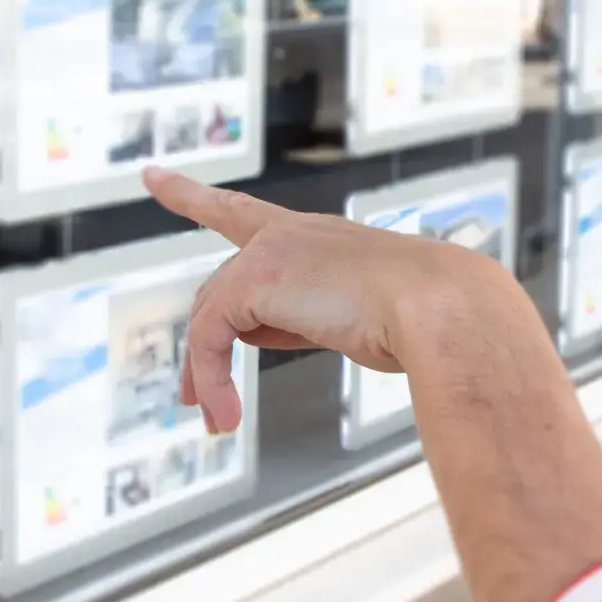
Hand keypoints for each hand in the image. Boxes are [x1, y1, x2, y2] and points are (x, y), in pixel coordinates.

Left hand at [142, 166, 532, 435]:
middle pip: (220, 288)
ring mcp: (271, 251)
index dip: (194, 197)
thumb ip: (311, 319)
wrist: (447, 308)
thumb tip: (264, 340)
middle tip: (196, 400)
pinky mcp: (257, 277)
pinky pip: (212, 335)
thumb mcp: (361, 317)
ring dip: (208, 375)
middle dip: (203, 348)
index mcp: (318, 238)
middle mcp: (289, 234)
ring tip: (217, 422)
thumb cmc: (429, 320)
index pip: (243, 214)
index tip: (155, 179)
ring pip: (212, 317)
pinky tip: (225, 416)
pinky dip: (212, 378)